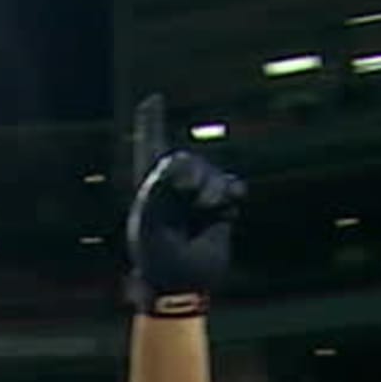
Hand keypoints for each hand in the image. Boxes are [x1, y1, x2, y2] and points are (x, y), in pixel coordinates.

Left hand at [123, 94, 244, 316]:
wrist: (180, 282)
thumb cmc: (155, 250)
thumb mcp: (148, 213)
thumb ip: (161, 181)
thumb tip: (184, 163)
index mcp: (150, 185)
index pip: (150, 146)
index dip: (151, 122)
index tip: (152, 99)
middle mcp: (175, 186)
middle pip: (185, 158)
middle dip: (189, 172)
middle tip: (185, 192)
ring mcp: (200, 197)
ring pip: (211, 173)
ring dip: (209, 188)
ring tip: (204, 209)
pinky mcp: (221, 210)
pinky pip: (231, 187)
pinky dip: (230, 191)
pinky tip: (226, 202)